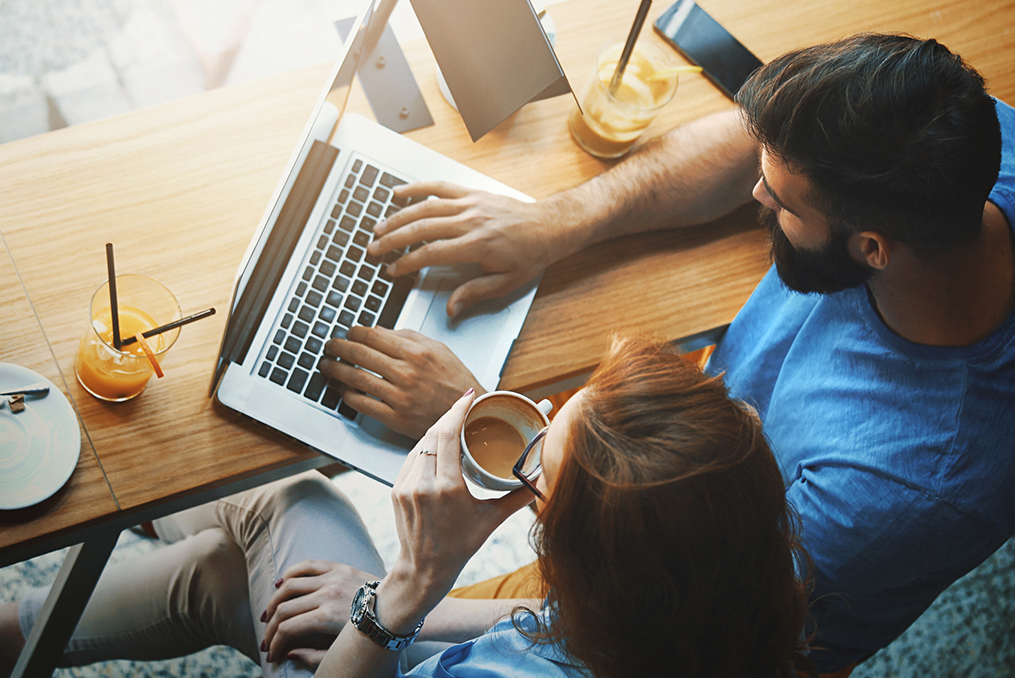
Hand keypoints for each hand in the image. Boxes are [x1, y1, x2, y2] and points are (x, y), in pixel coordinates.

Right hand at [262, 560, 379, 666]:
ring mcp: (333, 577)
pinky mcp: (340, 567)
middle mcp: (327, 594)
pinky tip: (280, 584)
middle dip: (270, 629)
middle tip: (266, 640)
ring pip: (290, 585)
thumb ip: (314, 656)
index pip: (287, 629)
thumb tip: (289, 653)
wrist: (400, 607)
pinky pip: (308, 565)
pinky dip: (290, 573)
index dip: (274, 644)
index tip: (271, 655)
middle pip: (285, 609)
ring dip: (273, 602)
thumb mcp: (344, 652)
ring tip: (268, 616)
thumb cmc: (374, 633)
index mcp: (327, 617)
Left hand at [320, 326, 482, 438]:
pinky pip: (364, 404)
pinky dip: (348, 396)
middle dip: (339, 348)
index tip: (347, 333)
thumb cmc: (455, 380)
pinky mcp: (397, 418)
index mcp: (417, 352)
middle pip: (362, 355)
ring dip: (337, 371)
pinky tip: (342, 390)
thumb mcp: (438, 349)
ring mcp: (401, 397)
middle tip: (329, 346)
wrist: (469, 414)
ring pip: (358, 379)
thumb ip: (408, 336)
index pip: (374, 336)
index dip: (354, 332)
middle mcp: (408, 373)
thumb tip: (378, 330)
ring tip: (327, 366)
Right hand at [368, 181, 565, 317]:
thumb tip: (451, 309)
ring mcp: (470, 203)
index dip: (408, 262)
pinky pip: (440, 187)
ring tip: (378, 227)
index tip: (393, 270)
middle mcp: (470, 220)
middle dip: (393, 239)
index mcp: (477, 245)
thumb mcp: (506, 283)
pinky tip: (398, 192)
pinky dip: (417, 188)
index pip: (432, 253)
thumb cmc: (530, 255)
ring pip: (425, 207)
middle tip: (373, 249)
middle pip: (422, 228)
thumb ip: (475, 294)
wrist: (549, 226)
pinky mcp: (472, 193)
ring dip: (398, 217)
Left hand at [372, 390, 535, 633]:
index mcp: (447, 488)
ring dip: (437, 431)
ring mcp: (405, 486)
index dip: (456, 411)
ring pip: (420, 444)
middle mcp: (423, 484)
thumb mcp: (492, 520)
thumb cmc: (460, 546)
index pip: (447, 435)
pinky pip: (411, 458)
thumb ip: (517, 496)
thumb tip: (541, 477)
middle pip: (433, 434)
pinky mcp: (396, 489)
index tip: (469, 397)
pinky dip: (425, 448)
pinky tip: (437, 446)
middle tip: (466, 406)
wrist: (424, 570)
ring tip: (454, 424)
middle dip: (449, 416)